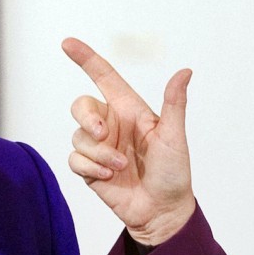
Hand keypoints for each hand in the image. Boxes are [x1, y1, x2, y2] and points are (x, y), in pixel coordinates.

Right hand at [62, 37, 195, 245]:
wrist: (162, 211)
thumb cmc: (173, 173)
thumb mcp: (174, 137)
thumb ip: (174, 104)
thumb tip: (186, 71)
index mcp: (130, 111)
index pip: (104, 77)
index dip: (86, 59)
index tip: (67, 43)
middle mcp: (112, 125)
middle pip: (81, 105)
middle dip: (87, 116)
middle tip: (102, 131)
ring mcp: (100, 147)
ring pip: (78, 136)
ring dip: (99, 153)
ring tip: (120, 167)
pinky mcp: (90, 168)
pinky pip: (74, 159)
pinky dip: (90, 168)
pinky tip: (109, 177)